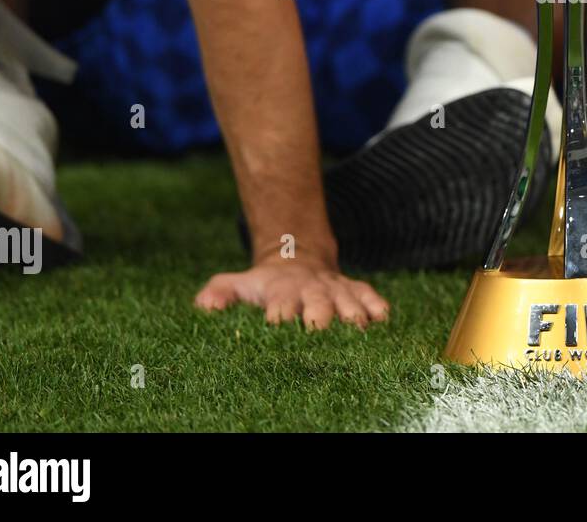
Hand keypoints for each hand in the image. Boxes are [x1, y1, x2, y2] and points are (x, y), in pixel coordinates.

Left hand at [195, 257, 390, 329]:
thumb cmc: (264, 284)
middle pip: (319, 301)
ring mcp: (336, 289)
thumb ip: (219, 292)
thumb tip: (205, 307)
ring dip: (353, 313)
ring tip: (357, 328)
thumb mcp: (239, 283)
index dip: (280, 311)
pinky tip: (381, 319)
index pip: (281, 302)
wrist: (297, 258)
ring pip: (348, 299)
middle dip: (320, 313)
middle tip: (319, 327)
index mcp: (282, 290)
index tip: (277, 321)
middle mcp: (311, 289)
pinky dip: (377, 306)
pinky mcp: (355, 290)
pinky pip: (370, 295)